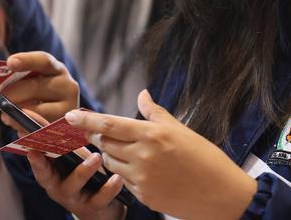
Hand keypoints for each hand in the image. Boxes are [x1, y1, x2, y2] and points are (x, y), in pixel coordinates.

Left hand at [0, 52, 79, 122]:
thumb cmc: (35, 97)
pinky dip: (25, 130)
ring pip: (37, 111)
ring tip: (5, 117)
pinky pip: (40, 130)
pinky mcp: (65, 129)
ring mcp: (69, 107)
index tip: (9, 63)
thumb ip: (1, 87)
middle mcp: (66, 84)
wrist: (56, 119)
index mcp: (54, 68)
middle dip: (8, 94)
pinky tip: (18, 129)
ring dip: (16, 115)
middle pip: (34, 87)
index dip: (26, 60)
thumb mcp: (22, 87)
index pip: (43, 60)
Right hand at [0, 104, 123, 218]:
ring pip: (74, 186)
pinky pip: (101, 199)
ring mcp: (75, 199)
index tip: (26, 144)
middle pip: (46, 177)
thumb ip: (58, 141)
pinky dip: (109, 188)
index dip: (30, 154)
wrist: (102, 208)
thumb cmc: (83, 176)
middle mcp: (58, 188)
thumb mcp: (71, 159)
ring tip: (96, 156)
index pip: (36, 162)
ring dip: (83, 170)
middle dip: (43, 165)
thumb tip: (39, 114)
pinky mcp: (94, 207)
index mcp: (51, 174)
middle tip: (42, 149)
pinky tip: (117, 177)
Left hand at [65, 89, 257, 218]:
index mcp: (153, 134)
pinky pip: (123, 180)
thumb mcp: (181, 129)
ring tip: (122, 149)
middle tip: (95, 130)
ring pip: (110, 162)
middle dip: (96, 135)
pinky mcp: (144, 196)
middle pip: (105, 142)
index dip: (87, 120)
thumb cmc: (205, 157)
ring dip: (109, 154)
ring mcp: (142, 178)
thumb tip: (142, 94)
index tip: (70, 115)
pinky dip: (123, 171)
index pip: (110, 124)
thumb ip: (155, 113)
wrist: (221, 194)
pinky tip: (137, 168)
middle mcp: (144, 155)